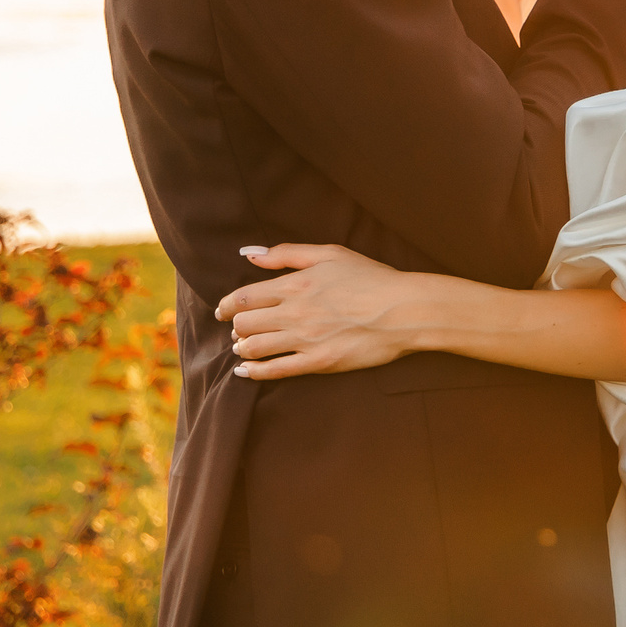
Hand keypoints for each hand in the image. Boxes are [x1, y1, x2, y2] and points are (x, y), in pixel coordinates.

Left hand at [213, 243, 428, 380]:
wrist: (404, 310)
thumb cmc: (372, 278)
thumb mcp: (330, 254)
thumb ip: (287, 254)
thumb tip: (249, 254)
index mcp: (295, 285)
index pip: (244, 297)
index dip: (226, 305)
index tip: (221, 310)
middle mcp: (294, 313)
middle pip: (244, 324)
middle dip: (236, 326)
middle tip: (238, 329)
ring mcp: (305, 340)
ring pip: (254, 348)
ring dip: (243, 348)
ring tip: (244, 347)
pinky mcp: (318, 363)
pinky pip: (275, 370)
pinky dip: (254, 372)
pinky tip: (246, 372)